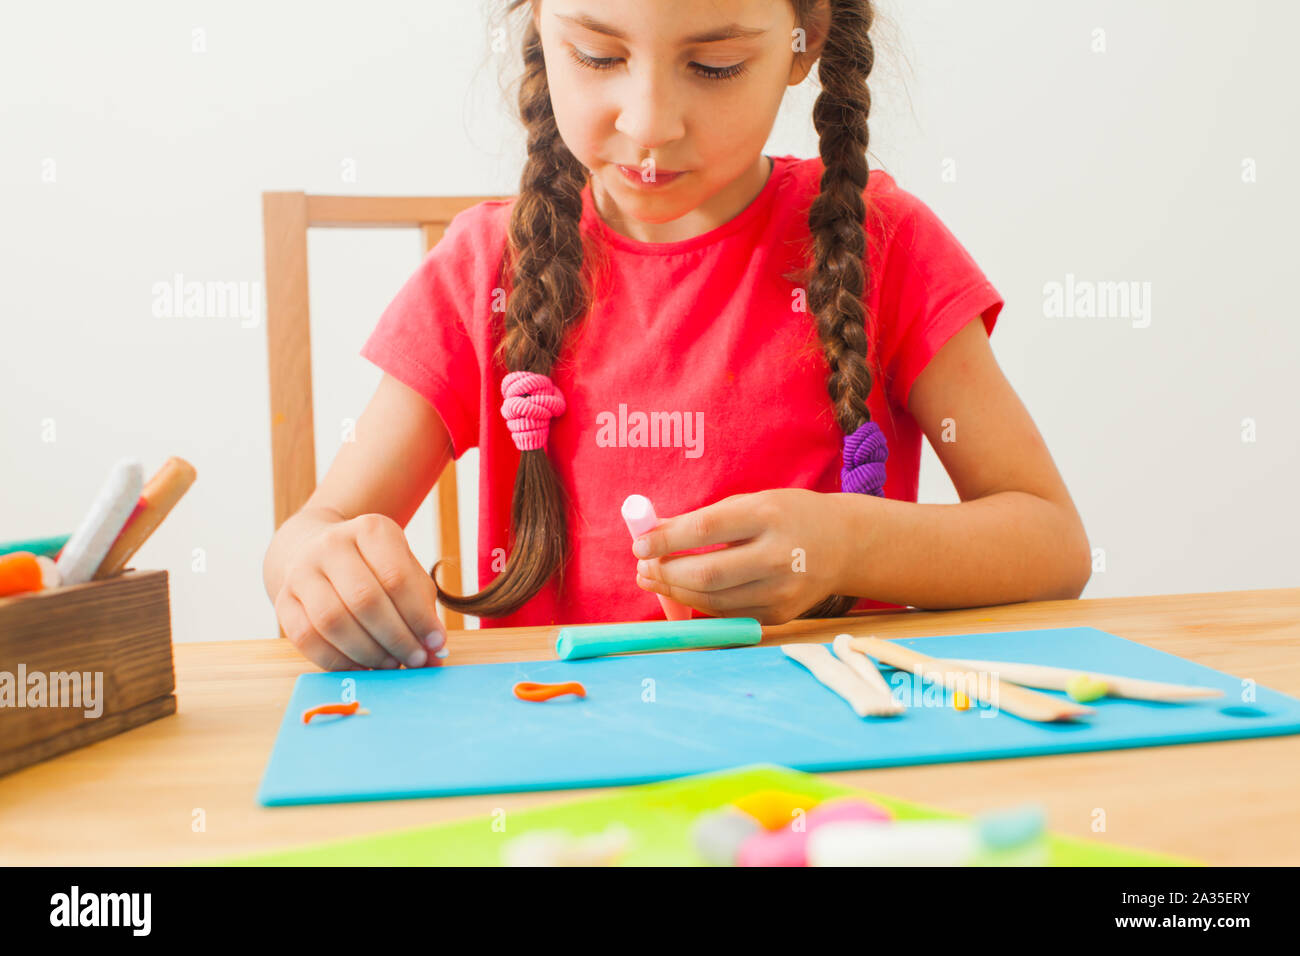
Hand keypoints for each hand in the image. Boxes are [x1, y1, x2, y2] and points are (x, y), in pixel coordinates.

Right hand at [273, 513, 446, 670]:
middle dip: (395, 638)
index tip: (435, 645)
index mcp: (371, 530)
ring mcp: (302, 571)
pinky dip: (337, 660)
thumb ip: (422, 610)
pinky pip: (307, 638)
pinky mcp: (283, 600)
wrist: (315, 551)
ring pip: (333, 621)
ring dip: (367, 652)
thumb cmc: (373, 568)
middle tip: (413, 660)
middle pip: (364, 600)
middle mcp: (332, 544)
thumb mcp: (405, 573)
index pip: (396, 578)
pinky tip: (360, 666)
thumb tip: (435, 654)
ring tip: (389, 665)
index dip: (418, 617)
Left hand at [632, 489, 848, 624]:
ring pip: (712, 601)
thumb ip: (705, 519)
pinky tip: (684, 591)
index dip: (666, 540)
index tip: (639, 545)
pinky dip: (699, 603)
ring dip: (674, 593)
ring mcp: (782, 591)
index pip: (706, 528)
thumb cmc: (788, 516)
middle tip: (642, 568)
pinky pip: (728, 614)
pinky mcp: (780, 615)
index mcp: (768, 516)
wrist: (845, 545)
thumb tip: (653, 534)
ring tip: (653, 580)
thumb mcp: (752, 503)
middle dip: (665, 574)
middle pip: (706, 574)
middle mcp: (778, 556)